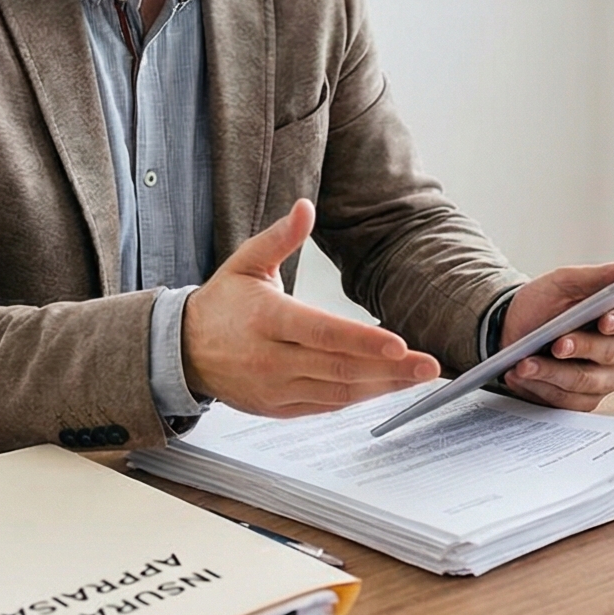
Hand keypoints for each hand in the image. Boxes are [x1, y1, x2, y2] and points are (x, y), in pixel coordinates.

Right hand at [183, 199, 441, 416]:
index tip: (400, 344)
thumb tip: (306, 207)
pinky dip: (357, 398)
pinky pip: (325, 406)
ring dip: (382, 386)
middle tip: (430, 366)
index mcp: (265, 320)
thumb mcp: (246, 262)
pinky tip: (385, 387)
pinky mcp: (276, 408)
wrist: (183, 350)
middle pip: (339, 367)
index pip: (322, 333)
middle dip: (390, 369)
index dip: (363, 341)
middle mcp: (269, 359)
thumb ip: (281, 237)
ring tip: (418, 377)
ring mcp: (273, 388)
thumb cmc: (222, 303)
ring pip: (337, 391)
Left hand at [494, 256, 613, 410]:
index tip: (605, 319)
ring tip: (524, 363)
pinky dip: (542, 388)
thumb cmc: (543, 304)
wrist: (509, 328)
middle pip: (613, 353)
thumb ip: (602, 275)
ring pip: (587, 381)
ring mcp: (602, 377)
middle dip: (582, 347)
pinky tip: (521, 376)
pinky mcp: (581, 399)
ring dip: (552, 372)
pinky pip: (568, 400)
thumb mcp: (566, 282)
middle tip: (557, 344)